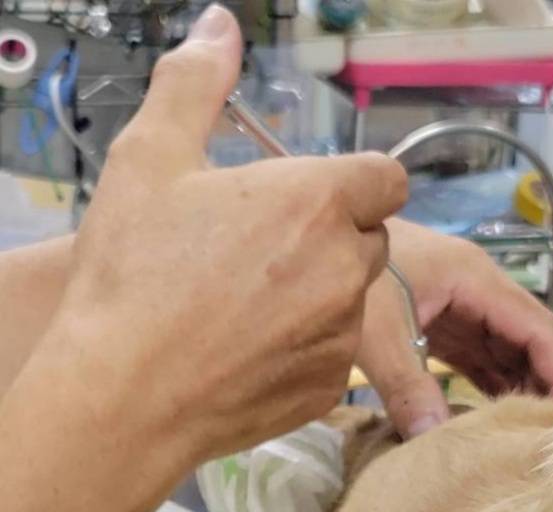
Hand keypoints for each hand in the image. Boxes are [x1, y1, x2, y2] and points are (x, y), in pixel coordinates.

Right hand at [48, 4, 405, 466]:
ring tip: (246, 302)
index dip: (354, 186)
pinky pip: (333, 352)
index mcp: (319, 200)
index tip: (309, 200)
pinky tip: (248, 347)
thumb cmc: (134, 274)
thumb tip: (220, 28)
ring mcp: (343, 330)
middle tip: (261, 250)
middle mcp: (346, 264)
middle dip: (332, 237)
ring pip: (353, 297)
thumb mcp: (151, 160)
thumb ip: (195, 85)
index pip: (386, 178)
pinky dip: (305, 346)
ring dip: (319, 292)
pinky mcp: (331, 383)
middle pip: (370, 237)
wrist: (124, 392)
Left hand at [356, 217, 552, 437]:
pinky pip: (482, 354)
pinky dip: (493, 382)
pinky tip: (499, 417)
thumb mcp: (376, 331)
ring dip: (523, 385)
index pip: (539, 328)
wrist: (312, 239)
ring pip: (509, 348)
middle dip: (550, 383)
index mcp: (476, 281)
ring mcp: (462, 304)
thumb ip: (406, 385)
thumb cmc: (350, 277)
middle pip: (531, 338)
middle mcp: (479, 289)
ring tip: (535, 435)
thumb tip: (436, 440)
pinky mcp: (443, 320)